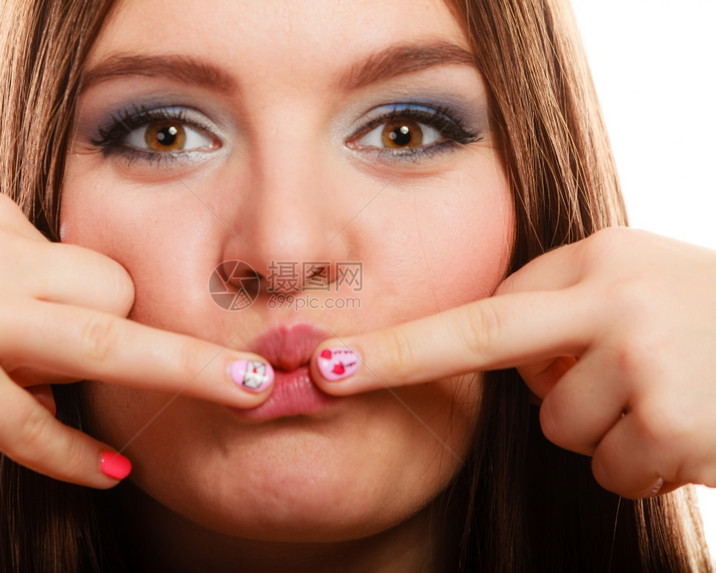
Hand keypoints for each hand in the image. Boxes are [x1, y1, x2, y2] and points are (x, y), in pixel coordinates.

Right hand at [0, 192, 272, 487]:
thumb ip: (18, 290)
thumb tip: (86, 349)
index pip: (88, 263)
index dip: (108, 312)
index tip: (141, 347)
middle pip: (109, 288)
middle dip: (147, 341)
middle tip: (219, 377)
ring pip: (99, 338)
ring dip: (179, 369)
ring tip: (246, 393)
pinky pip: (30, 421)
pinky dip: (71, 453)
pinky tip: (110, 474)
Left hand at [312, 227, 715, 497]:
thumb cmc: (711, 323)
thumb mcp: (640, 287)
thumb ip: (564, 309)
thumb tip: (492, 351)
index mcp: (598, 258)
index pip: (484, 313)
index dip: (406, 348)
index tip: (333, 364)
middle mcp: (616, 296)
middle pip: (496, 353)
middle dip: (443, 370)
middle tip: (403, 375)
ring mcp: (647, 357)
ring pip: (564, 427)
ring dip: (607, 431)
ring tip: (672, 397)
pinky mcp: (678, 421)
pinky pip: (614, 466)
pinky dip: (646, 464)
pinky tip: (694, 429)